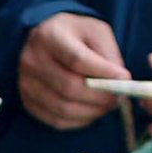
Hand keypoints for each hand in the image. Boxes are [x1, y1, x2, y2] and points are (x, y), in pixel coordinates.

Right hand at [16, 11, 131, 130]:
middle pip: (70, 87)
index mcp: (50, 36)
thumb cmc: (75, 34)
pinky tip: (91, 112)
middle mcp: (32, 60)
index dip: (103, 73)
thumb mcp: (96, 32)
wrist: (45, 39)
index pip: (77, 60)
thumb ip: (108, 55)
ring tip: (107, 105)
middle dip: (100, 97)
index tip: (125, 79)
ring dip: (92, 112)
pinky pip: (56, 120)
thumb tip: (120, 82)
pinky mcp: (27, 101)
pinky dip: (79, 121)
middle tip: (119, 98)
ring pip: (63, 108)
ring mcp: (26, 83)